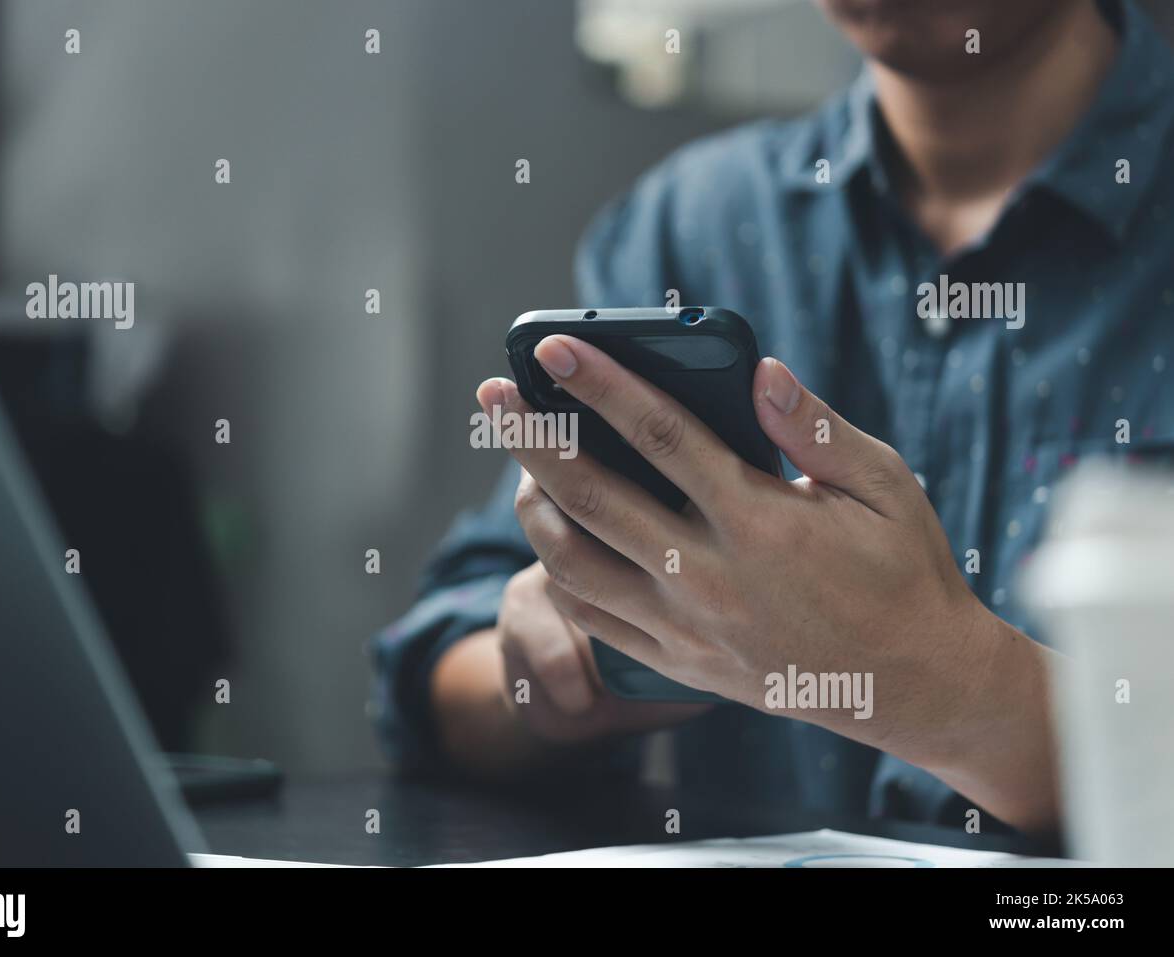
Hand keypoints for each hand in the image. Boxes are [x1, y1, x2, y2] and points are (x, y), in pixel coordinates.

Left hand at [475, 336, 1058, 828]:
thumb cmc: (904, 573)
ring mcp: (686, 626)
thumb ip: (815, 428)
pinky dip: (559, 573)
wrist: (915, 685)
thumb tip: (761, 372)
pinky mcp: (677, 662)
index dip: (600, 383)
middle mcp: (709, 575)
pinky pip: (592, 618)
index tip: (555, 347)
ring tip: (522, 466)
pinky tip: (553, 538)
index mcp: (758, 520)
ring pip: (573, 563)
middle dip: (532, 436)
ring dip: (532, 507)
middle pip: (591, 495)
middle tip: (495, 393)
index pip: (659, 433)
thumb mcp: (883, 487)